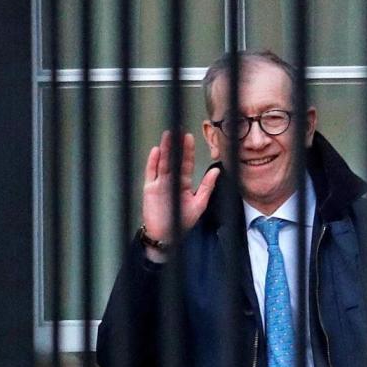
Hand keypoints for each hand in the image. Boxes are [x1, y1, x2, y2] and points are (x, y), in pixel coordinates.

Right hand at [141, 130, 219, 251]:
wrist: (165, 236)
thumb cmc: (182, 221)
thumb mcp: (199, 204)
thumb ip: (207, 187)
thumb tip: (217, 170)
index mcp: (183, 183)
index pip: (186, 164)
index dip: (188, 151)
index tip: (189, 137)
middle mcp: (171, 181)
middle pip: (173, 160)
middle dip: (176, 145)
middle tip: (177, 130)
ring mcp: (159, 183)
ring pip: (163, 162)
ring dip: (165, 149)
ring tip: (168, 136)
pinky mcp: (149, 188)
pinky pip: (150, 173)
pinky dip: (152, 162)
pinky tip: (156, 150)